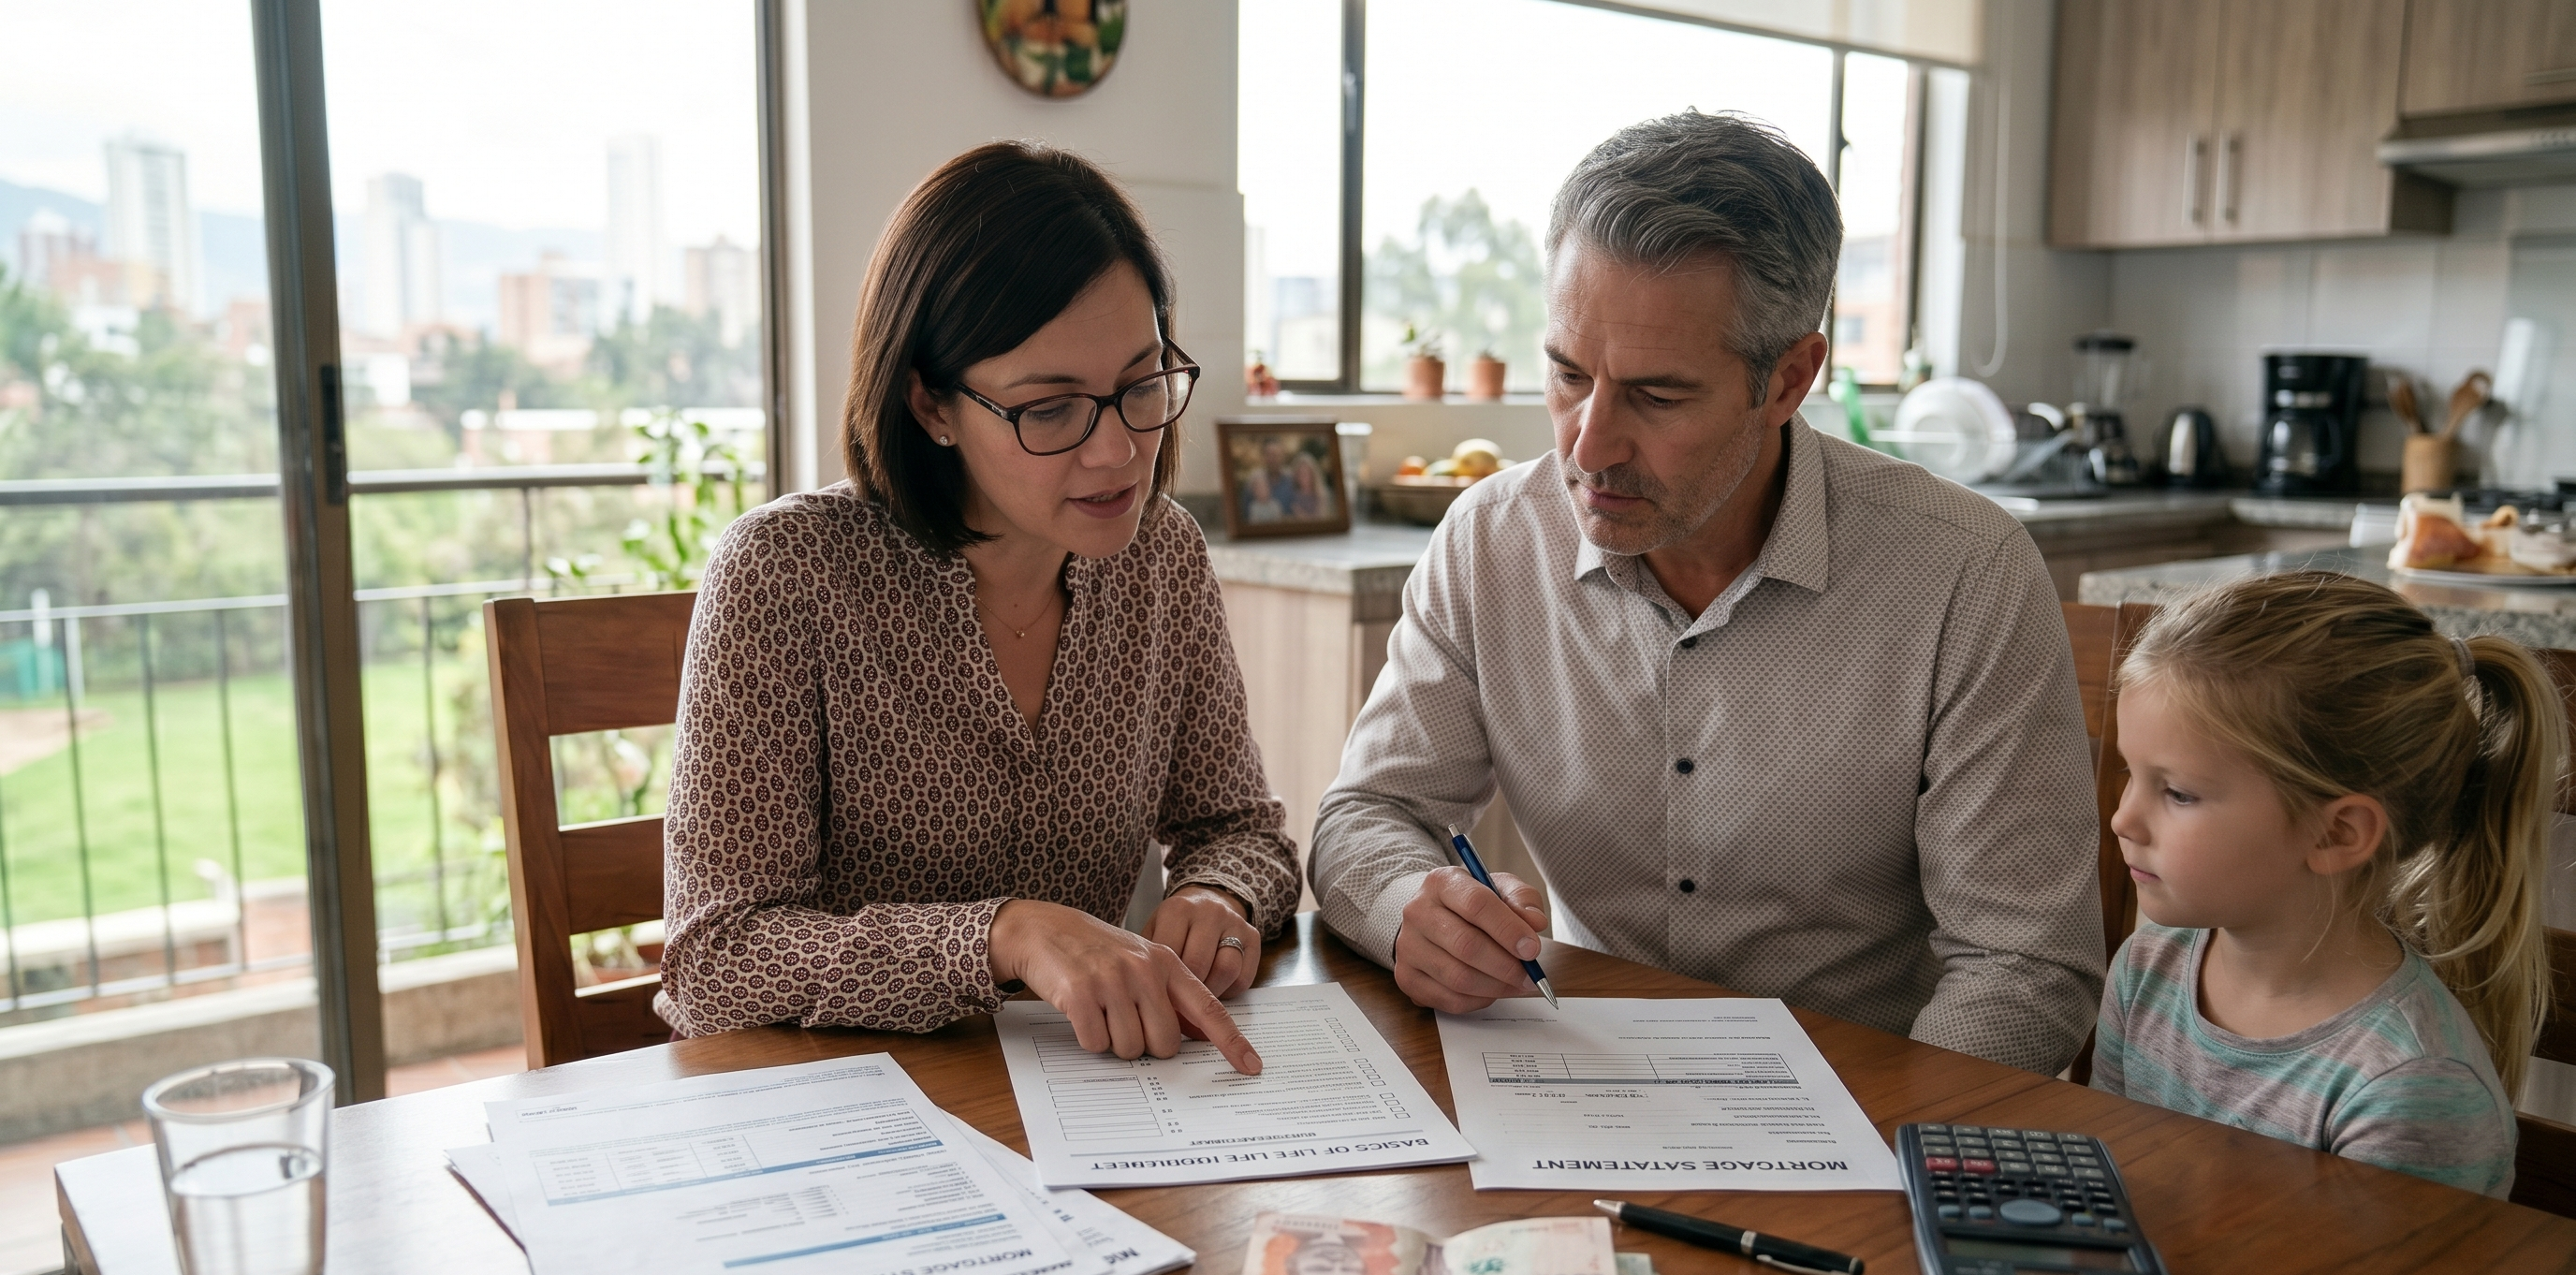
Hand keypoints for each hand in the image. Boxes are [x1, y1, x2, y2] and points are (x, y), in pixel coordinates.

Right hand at [989, 900, 1262, 1073]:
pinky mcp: (1080, 994)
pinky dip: (1088, 1038)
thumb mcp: (1139, 961)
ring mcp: (1112, 981)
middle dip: (1144, 1045)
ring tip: (1100, 1010)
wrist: (1043, 929)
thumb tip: (1197, 1036)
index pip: (1208, 1008)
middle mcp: (1144, 970)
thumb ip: (1169, 994)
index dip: (1231, 1042)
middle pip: (1164, 1044)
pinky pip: (1096, 1044)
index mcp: (1166, 962)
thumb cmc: (1095, 951)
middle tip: (1124, 1020)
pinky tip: (1081, 1012)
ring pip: (1129, 1048)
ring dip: (1113, 1041)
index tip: (1251, 1067)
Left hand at [1147, 885, 1260, 997]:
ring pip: (1226, 970)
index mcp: (1178, 909)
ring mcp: (1234, 923)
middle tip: (1178, 1004)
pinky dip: (1228, 990)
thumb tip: (1151, 1002)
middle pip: (1199, 964)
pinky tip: (1215, 988)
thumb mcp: (1154, 933)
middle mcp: (1209, 912)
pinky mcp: (1253, 936)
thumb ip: (1152, 961)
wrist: (1206, 899)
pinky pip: (1244, 976)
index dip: (1163, 982)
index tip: (1158, 998)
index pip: (1170, 954)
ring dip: (1211, 992)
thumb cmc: (1175, 925)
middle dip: (1187, 991)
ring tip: (1197, 997)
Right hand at [1392, 866, 1549, 1013]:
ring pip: (1458, 978)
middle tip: (1529, 975)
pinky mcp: (1407, 977)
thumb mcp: (1499, 889)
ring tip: (1515, 983)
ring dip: (1496, 986)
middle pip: (1466, 945)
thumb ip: (1522, 899)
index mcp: (1442, 882)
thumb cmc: (1471, 904)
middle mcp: (1417, 912)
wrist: (1432, 918)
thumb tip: (1535, 923)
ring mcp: (1408, 947)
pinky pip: (1450, 999)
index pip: (1476, 905)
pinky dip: (1479, 1000)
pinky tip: (1491, 990)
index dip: (1508, 930)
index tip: (1532, 948)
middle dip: (1505, 965)